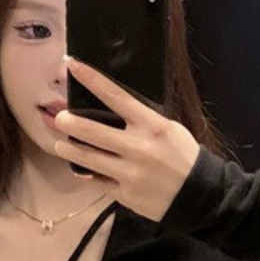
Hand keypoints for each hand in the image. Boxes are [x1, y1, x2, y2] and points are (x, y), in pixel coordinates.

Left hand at [52, 56, 200, 222]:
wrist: (200, 195)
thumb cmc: (183, 156)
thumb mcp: (168, 130)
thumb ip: (142, 121)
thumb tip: (111, 109)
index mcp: (152, 126)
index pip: (116, 97)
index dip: (92, 80)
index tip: (73, 65)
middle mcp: (138, 148)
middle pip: (93, 131)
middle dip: (71, 122)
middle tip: (59, 117)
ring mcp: (130, 173)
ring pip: (89, 159)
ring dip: (70, 150)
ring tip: (60, 144)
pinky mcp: (125, 195)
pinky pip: (98, 182)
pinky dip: (88, 175)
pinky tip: (80, 169)